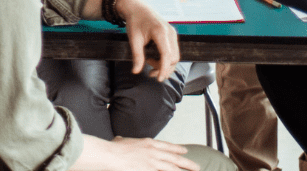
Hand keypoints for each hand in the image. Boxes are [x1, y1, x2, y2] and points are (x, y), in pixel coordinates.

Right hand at [72, 135, 197, 170]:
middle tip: (196, 167)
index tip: (185, 151)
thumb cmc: (113, 149)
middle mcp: (153, 152)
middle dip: (186, 163)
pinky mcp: (148, 170)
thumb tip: (120, 139)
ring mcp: (152, 163)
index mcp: (148, 143)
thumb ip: (124, 141)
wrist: (110, 154)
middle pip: (174, 159)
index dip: (177, 150)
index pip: (167, 146)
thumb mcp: (121, 141)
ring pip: (172, 168)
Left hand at [114, 0, 179, 79]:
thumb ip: (137, 56)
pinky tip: (155, 58)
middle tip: (149, 72)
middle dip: (164, 68)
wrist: (138, 8)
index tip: (159, 79)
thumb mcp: (133, 39)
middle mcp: (170, 32)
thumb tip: (136, 71)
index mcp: (160, 32)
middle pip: (174, 58)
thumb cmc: (135, 21)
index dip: (164, 69)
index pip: (167, 55)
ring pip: (175, 56)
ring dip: (165, 65)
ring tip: (150, 64)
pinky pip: (173, 51)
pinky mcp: (171, 35)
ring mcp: (172, 33)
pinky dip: (166, 59)